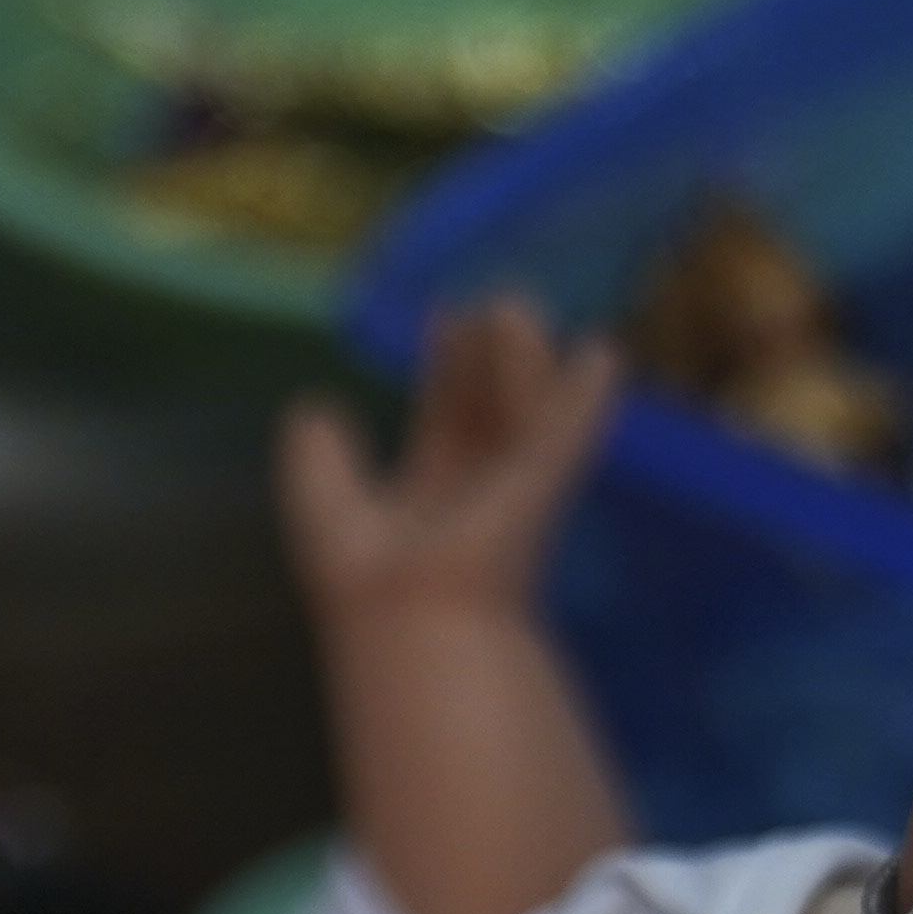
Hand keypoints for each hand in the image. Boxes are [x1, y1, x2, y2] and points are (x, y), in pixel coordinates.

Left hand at [279, 292, 620, 614]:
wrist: (404, 617)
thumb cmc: (364, 579)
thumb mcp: (325, 508)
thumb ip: (315, 461)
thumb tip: (310, 406)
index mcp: (428, 500)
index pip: (443, 420)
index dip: (444, 371)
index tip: (444, 315)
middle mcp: (476, 495)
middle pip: (488, 410)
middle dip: (488, 356)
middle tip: (495, 296)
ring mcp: (516, 494)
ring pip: (523, 411)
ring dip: (522, 359)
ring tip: (516, 303)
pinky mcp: (543, 488)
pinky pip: (564, 431)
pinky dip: (580, 396)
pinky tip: (602, 351)